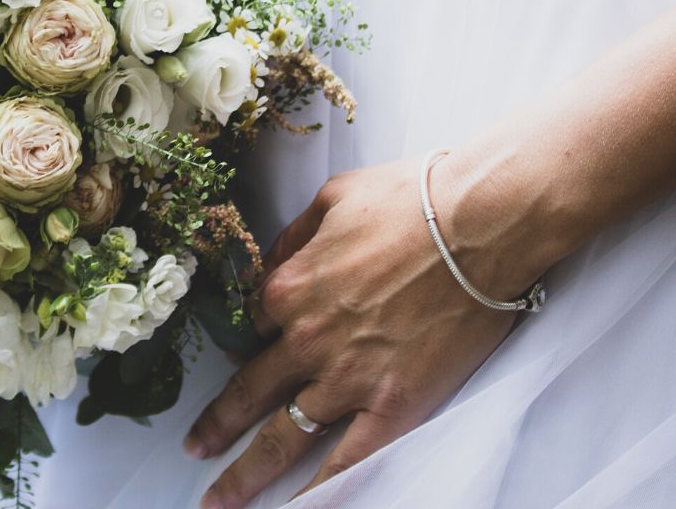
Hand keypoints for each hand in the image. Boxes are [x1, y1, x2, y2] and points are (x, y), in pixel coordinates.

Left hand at [184, 156, 528, 508]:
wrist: (481, 222)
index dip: (252, 342)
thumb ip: (294, 237)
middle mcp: (306, 340)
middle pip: (249, 393)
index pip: (252, 328)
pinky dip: (320, 490)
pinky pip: (348, 460)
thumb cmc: (412, 200)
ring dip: (246, 473)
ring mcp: (347, 378)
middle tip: (195, 449)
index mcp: (288, 288)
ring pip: (284, 437)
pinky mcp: (393, 405)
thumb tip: (276, 263)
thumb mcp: (333, 198)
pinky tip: (297, 507)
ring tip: (221, 499)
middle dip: (217, 426)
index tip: (252, 356)